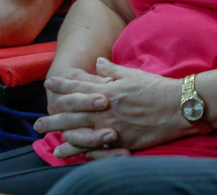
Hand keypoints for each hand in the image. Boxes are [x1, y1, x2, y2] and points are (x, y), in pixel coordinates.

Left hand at [35, 58, 188, 159]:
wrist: (178, 106)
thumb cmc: (157, 88)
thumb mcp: (133, 74)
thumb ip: (112, 71)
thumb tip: (98, 62)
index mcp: (109, 90)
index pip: (79, 87)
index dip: (63, 85)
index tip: (48, 84)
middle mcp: (106, 109)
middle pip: (74, 112)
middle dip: (54, 116)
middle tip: (37, 122)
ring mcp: (113, 126)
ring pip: (81, 132)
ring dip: (63, 136)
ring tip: (49, 142)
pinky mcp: (122, 141)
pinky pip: (96, 147)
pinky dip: (82, 150)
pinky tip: (71, 153)